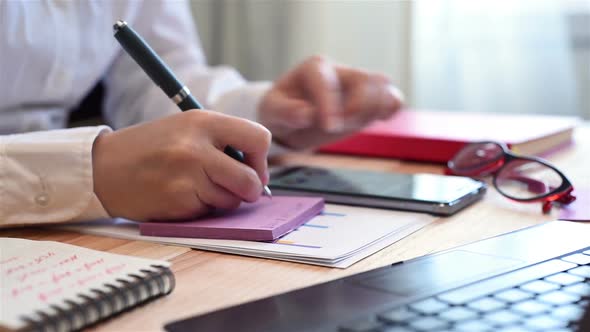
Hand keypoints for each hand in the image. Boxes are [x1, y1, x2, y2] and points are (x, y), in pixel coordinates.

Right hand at [92, 110, 270, 220]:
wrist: (103, 168)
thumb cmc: (150, 148)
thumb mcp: (186, 128)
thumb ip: (223, 141)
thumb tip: (259, 172)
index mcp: (203, 121)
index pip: (259, 138)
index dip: (261, 159)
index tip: (252, 167)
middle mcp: (196, 147)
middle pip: (250, 179)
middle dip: (250, 189)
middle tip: (240, 189)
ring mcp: (187, 176)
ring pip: (231, 200)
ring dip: (222, 199)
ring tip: (197, 186)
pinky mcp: (177, 201)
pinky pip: (208, 211)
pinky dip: (201, 208)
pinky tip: (181, 196)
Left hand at [258, 56, 403, 149]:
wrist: (292, 119)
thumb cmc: (281, 110)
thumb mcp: (272, 111)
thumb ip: (286, 112)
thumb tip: (306, 114)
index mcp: (314, 69)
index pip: (326, 81)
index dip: (330, 104)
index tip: (330, 126)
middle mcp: (340, 71)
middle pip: (364, 79)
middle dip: (357, 106)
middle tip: (340, 126)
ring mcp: (357, 85)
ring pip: (383, 86)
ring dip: (375, 109)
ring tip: (355, 123)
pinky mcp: (370, 101)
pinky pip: (392, 99)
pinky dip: (391, 109)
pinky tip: (379, 120)